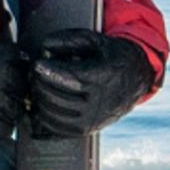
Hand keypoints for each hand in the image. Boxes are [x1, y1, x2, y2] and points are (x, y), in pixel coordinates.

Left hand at [29, 31, 154, 136]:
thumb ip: (70, 40)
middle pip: (57, 95)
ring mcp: (92, 119)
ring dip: (39, 98)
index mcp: (103, 77)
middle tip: (34, 73)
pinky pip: (57, 128)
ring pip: (53, 112)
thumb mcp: (96, 41)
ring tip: (38, 85)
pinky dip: (44, 116)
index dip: (49, 71)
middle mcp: (99, 101)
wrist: (136, 78)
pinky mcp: (86, 129)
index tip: (38, 64)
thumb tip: (46, 47)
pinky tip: (42, 102)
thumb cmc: (112, 57)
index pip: (69, 78)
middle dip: (39, 83)